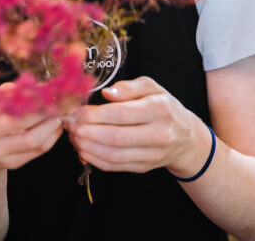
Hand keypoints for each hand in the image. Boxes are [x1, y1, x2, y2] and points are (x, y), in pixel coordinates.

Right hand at [0, 83, 63, 173]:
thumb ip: (8, 91)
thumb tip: (35, 86)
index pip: (10, 108)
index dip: (32, 101)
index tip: (46, 92)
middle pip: (23, 127)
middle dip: (45, 114)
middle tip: (59, 103)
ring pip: (35, 142)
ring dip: (52, 126)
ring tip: (60, 114)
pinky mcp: (12, 163)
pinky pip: (38, 151)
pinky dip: (51, 136)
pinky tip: (55, 125)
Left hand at [66, 76, 204, 173]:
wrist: (186, 138)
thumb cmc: (164, 107)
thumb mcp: (152, 88)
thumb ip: (129, 87)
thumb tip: (107, 93)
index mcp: (159, 110)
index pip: (121, 114)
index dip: (94, 114)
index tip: (76, 110)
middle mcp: (158, 134)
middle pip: (115, 137)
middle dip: (86, 132)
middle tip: (69, 124)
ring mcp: (152, 155)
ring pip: (113, 155)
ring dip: (87, 147)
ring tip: (73, 136)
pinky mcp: (144, 168)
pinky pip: (115, 166)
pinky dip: (94, 159)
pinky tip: (83, 149)